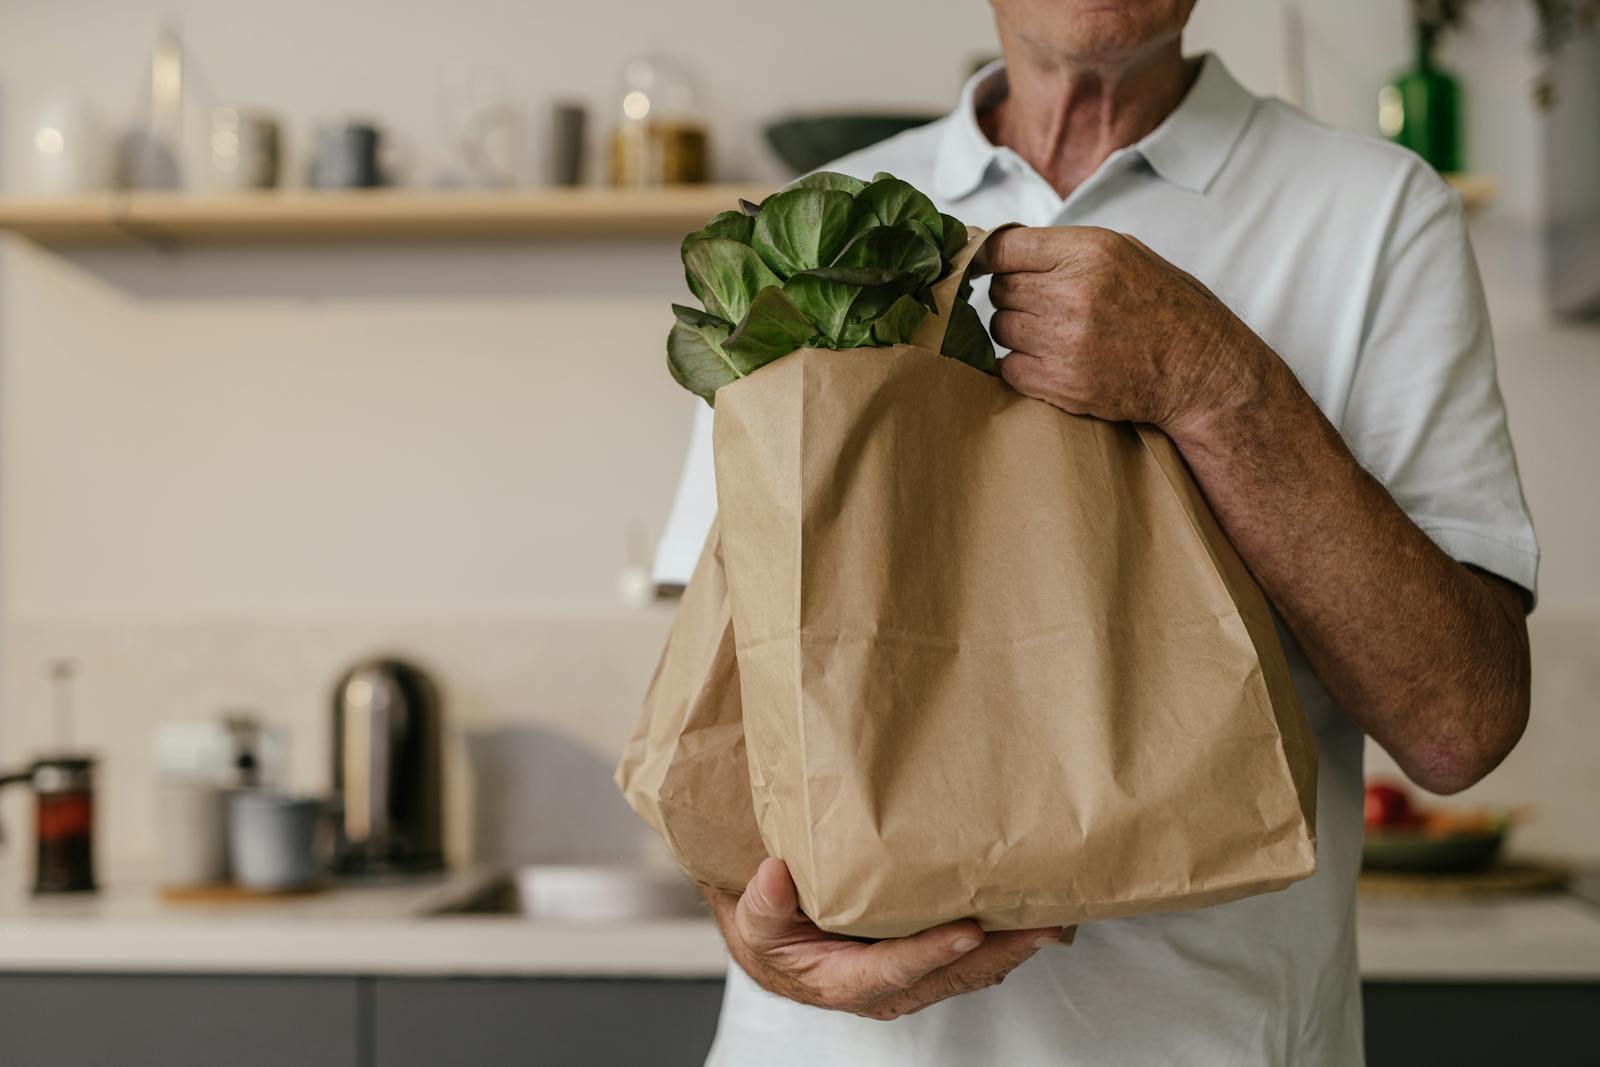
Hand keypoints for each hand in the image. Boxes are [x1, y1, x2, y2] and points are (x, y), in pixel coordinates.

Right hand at [705, 858, 1062, 1020]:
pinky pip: (970, 958)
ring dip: (1011, 948)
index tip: (968, 931)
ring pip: (969, 970)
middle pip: (951, 975)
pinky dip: (1001, 940)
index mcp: (844, 981)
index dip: (932, 952)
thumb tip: (775, 876)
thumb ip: (764, 903)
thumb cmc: (769, 931)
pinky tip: (1025, 914)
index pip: (894, 970)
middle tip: (1041, 924)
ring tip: (1049, 917)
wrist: (775, 942)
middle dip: (1000, 953)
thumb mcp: (754, 919)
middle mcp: (887, 987)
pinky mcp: (925, 961)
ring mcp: (911, 977)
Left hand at [977, 225, 1272, 442]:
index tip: (982, 265)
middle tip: (1045, 305)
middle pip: (1000, 290)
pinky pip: (1008, 367)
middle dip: (1015, 296)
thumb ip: (1061, 248)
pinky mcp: (1062, 383)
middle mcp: (1074, 294)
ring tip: (1057, 333)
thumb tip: (991, 245)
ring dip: (1019, 331)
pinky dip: (1021, 365)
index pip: (1003, 247)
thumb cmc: (1163, 306)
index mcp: (1090, 252)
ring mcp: (1066, 342)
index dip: (986, 256)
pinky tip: (1052, 359)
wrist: (1200, 369)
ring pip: (1001, 329)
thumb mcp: (1123, 253)